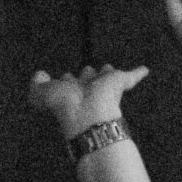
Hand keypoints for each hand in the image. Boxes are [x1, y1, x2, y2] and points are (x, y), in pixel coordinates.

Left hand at [28, 62, 147, 141]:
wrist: (88, 112)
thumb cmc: (65, 104)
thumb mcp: (41, 94)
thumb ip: (36, 86)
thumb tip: (39, 74)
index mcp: (70, 91)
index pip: (68, 82)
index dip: (66, 81)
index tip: (64, 78)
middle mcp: (87, 88)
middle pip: (88, 77)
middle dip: (87, 75)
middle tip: (87, 71)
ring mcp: (105, 86)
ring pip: (106, 75)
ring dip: (107, 73)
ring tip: (108, 70)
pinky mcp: (121, 82)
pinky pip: (132, 76)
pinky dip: (138, 72)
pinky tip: (145, 70)